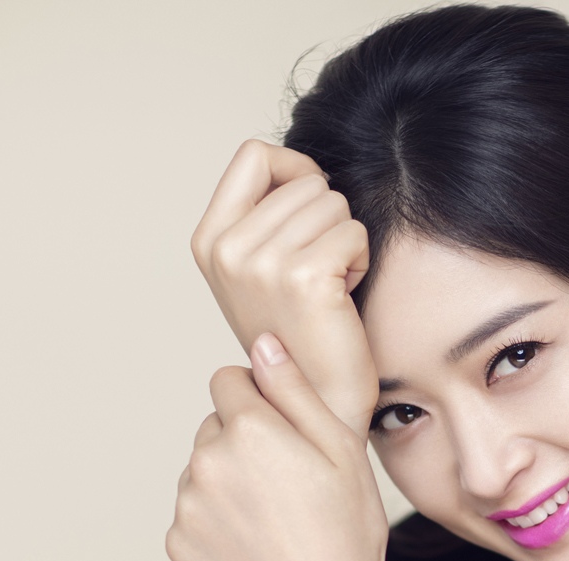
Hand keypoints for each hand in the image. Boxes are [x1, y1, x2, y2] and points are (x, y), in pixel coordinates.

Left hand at [167, 334, 390, 560]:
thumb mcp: (340, 449)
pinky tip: (257, 542)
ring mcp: (187, 505)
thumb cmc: (347, 530)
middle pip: (213, 425)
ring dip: (229, 480)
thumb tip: (262, 343)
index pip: (227, 380)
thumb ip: (295, 389)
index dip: (261, 401)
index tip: (288, 434)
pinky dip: (218, 522)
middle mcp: (205, 460)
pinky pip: (194, 512)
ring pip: (202, 469)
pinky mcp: (178, 542)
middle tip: (288, 483)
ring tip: (275, 517)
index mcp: (247, 429)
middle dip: (242, 440)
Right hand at [191, 140, 377, 438]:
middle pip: (305, 180)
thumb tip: (300, 166)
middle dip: (325, 219)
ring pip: (333, 203)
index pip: (255, 154)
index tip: (306, 213)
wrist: (314, 398)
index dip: (294, 170)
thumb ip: (264, 213)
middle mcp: (227, 248)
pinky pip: (353, 231)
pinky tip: (341, 296)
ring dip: (344, 241)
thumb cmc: (297, 331)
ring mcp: (261, 262)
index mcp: (209, 240)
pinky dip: (360, 260)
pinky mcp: (303, 277)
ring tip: (327, 286)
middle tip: (316, 273)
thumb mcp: (259, 265)